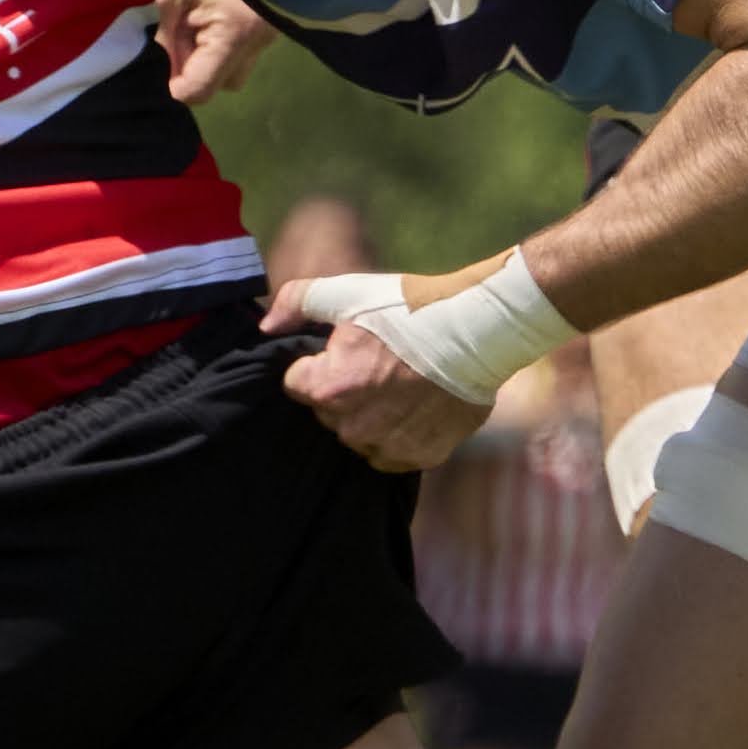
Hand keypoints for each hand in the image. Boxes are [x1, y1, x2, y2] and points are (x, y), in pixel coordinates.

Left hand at [150, 0, 273, 105]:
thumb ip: (166, 32)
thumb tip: (164, 60)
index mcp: (233, 38)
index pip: (200, 90)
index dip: (175, 84)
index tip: (163, 62)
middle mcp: (257, 44)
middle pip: (222, 83)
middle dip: (198, 68)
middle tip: (180, 35)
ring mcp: (269, 33)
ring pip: (236, 65)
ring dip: (213, 53)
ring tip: (197, 20)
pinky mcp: (272, 20)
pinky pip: (245, 45)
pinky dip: (226, 37)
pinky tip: (214, 10)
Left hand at [262, 269, 497, 472]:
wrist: (481, 331)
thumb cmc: (409, 308)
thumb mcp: (347, 291)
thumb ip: (295, 302)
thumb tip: (266, 327)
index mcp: (328, 388)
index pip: (297, 385)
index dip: (319, 364)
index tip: (345, 350)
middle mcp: (352, 427)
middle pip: (329, 412)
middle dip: (344, 391)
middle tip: (378, 363)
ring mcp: (388, 446)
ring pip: (360, 436)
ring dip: (371, 416)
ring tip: (401, 384)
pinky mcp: (420, 457)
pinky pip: (392, 454)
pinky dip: (401, 435)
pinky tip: (417, 405)